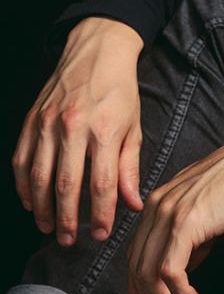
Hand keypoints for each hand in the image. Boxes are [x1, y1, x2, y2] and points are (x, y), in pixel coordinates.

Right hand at [12, 17, 144, 244]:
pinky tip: (31, 202)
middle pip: (66, 185)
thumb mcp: (134, 127)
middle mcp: (73, 128)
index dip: (102, 214)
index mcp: (105, 131)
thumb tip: (132, 204)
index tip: (103, 234)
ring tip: (50, 228)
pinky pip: (20, 160)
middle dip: (68, 219)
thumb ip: (130, 168)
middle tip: (70, 241)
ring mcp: (47, 124)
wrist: (96, 52)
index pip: (102, 184)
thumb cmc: (120, 92)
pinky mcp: (30, 120)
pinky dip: (22, 185)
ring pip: (37, 176)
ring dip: (42, 208)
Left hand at [127, 125, 223, 293]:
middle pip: (136, 267)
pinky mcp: (185, 224)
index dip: (139, 286)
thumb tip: (184, 265)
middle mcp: (155, 208)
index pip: (135, 252)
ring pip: (148, 274)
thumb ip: (191, 234)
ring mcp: (168, 215)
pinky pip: (169, 271)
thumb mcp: (208, 207)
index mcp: (158, 201)